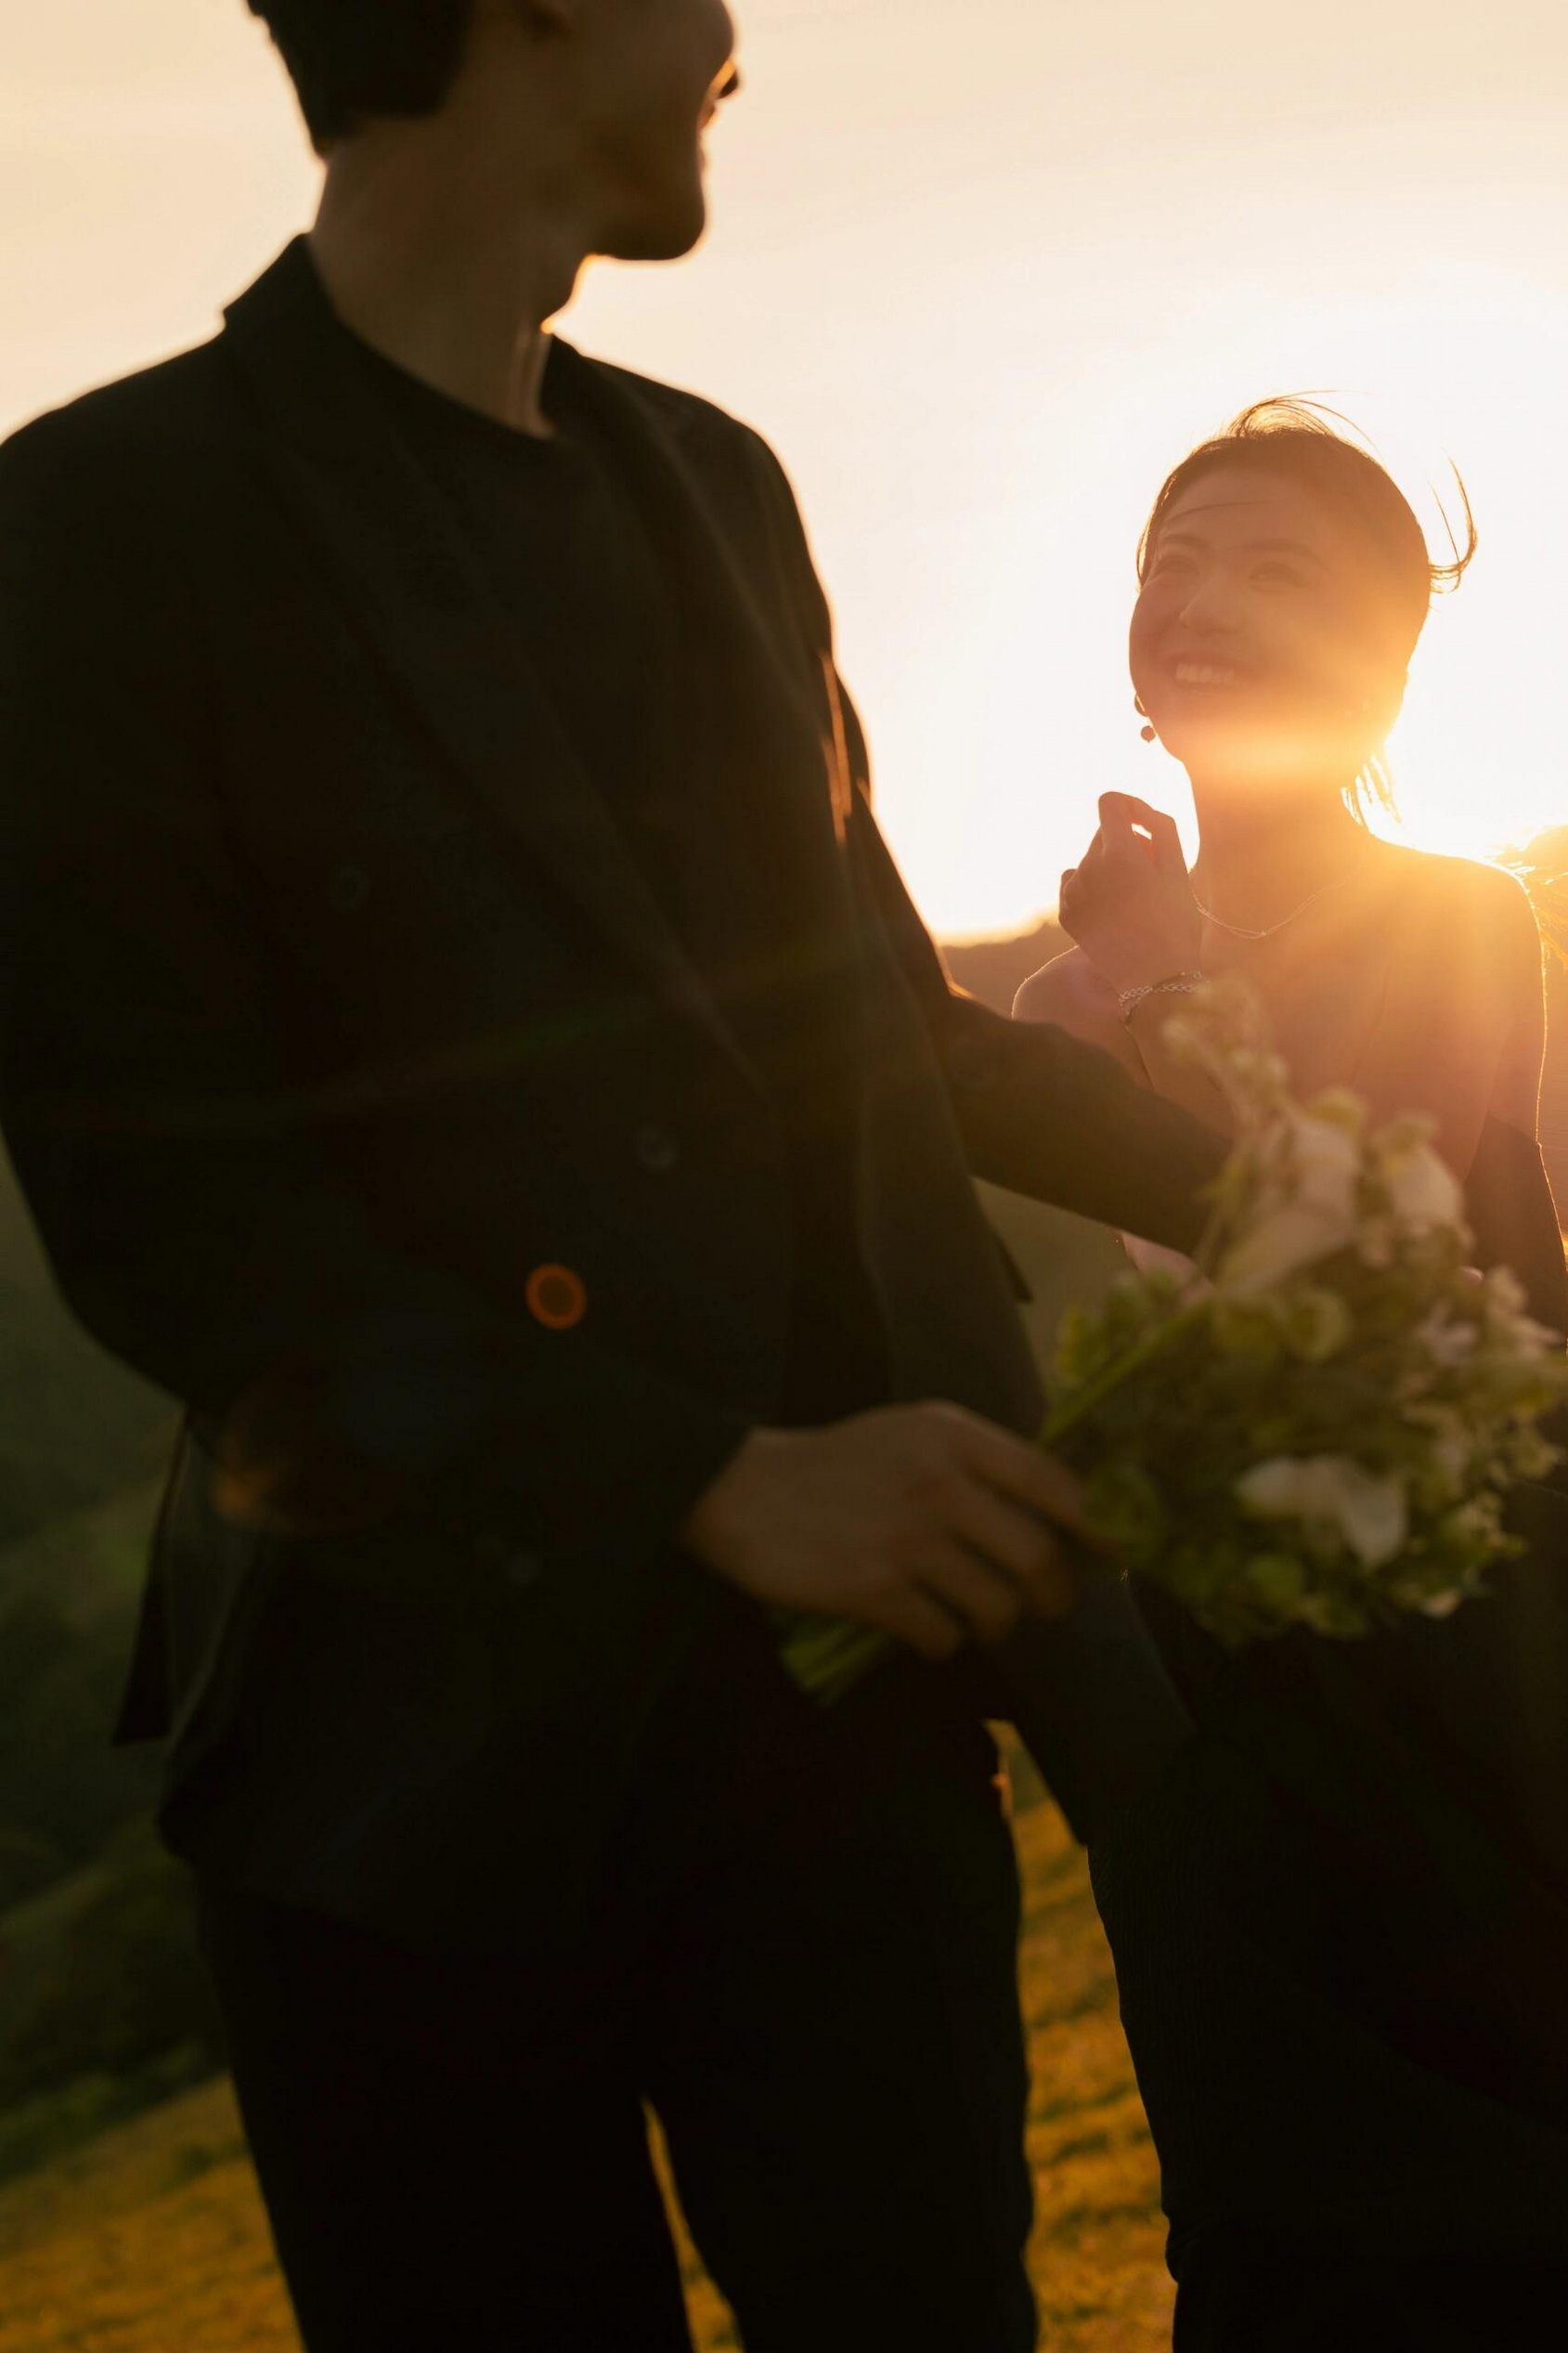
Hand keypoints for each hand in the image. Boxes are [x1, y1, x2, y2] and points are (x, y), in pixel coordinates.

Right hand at [680, 1403, 1088, 1661]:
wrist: (739, 1488)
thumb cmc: (836, 1462)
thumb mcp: (910, 1432)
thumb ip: (976, 1459)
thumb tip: (1058, 1510)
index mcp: (953, 1437)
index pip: (1056, 1485)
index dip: (1096, 1528)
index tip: (1109, 1554)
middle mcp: (938, 1483)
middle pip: (1038, 1557)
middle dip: (1052, 1595)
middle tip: (1045, 1606)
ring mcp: (906, 1539)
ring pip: (997, 1607)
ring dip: (997, 1625)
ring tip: (977, 1619)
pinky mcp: (873, 1590)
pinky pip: (943, 1637)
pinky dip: (943, 1643)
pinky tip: (925, 1629)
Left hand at [1059, 793, 1203, 996]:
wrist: (1153, 979)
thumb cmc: (1175, 924)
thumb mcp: (1178, 870)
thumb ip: (1160, 828)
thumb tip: (1138, 813)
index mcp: (1118, 854)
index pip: (1110, 802)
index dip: (1130, 806)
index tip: (1144, 826)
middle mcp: (1088, 869)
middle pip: (1103, 834)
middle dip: (1126, 844)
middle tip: (1150, 877)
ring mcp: (1073, 892)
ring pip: (1090, 859)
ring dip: (1110, 868)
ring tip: (1133, 900)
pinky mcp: (1066, 912)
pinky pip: (1076, 883)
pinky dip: (1094, 888)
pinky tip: (1114, 911)